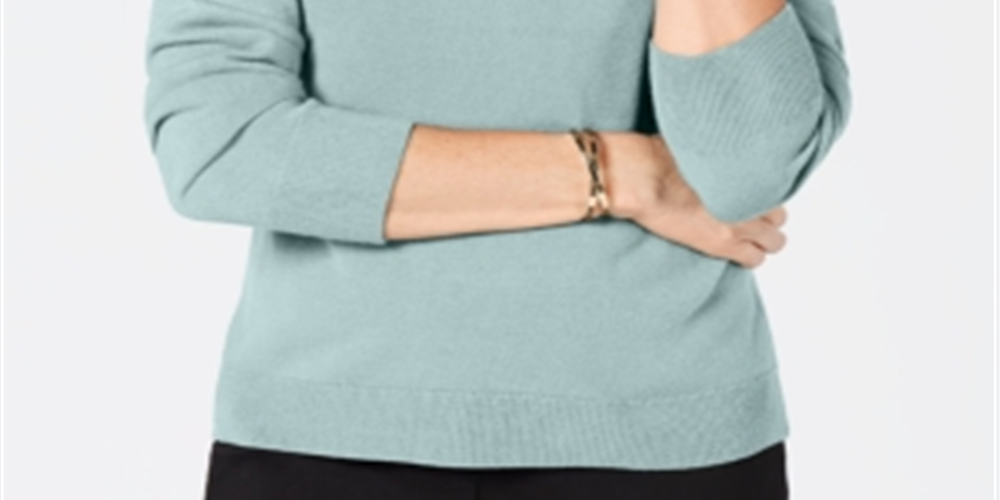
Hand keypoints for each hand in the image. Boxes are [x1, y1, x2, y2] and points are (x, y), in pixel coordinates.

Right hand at [600, 132, 787, 268]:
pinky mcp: (724, 244)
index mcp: (748, 170)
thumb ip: (720, 153)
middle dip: (766, 218)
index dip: (761, 195)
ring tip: (741, 236)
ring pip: (774, 241)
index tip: (750, 197)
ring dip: (761, 238)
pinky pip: (754, 259)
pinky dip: (749, 256)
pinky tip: (735, 250)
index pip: (775, 188)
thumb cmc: (660, 156)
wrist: (644, 178)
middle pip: (780, 215)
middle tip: (748, 218)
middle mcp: (752, 196)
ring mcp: (741, 222)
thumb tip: (719, 148)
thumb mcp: (699, 143)